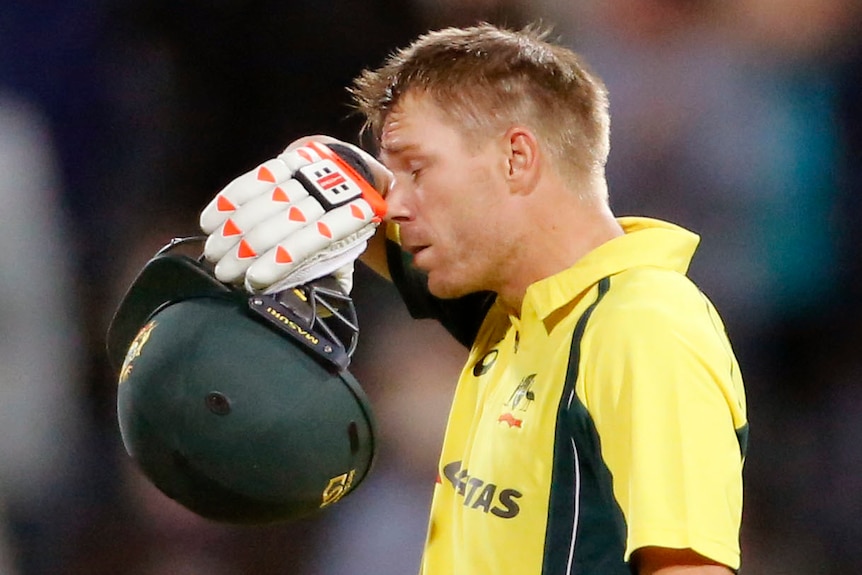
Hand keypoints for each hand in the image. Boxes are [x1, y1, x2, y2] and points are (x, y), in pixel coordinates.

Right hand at [199, 137, 387, 293]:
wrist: (349, 177)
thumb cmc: (339, 229)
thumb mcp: (346, 256)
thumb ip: (335, 277)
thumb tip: (316, 298)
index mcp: (352, 222)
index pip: (313, 240)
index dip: (280, 262)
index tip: (254, 280)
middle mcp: (332, 195)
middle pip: (281, 224)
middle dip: (247, 251)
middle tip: (223, 274)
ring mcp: (310, 176)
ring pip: (263, 204)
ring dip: (232, 231)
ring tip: (213, 253)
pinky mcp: (290, 161)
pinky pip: (252, 180)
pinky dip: (227, 201)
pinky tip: (209, 222)